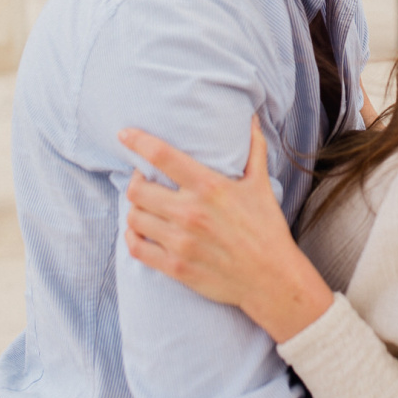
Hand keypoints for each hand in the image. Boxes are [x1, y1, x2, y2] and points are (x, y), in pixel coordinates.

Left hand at [119, 119, 333, 342]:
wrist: (272, 279)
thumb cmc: (267, 229)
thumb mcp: (261, 185)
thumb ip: (254, 148)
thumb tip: (251, 118)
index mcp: (209, 187)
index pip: (162, 156)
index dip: (138, 141)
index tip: (124, 134)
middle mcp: (190, 213)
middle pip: (137, 189)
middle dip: (136, 181)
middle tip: (143, 180)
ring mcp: (181, 242)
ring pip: (134, 218)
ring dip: (135, 209)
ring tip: (144, 206)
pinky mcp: (176, 267)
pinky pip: (136, 249)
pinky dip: (132, 238)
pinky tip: (138, 233)